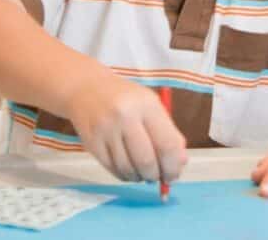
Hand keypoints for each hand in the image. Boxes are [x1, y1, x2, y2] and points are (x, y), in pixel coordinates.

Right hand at [65, 71, 186, 183]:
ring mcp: (106, 131)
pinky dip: (125, 175)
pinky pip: (112, 169)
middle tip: (160, 178)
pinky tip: (130, 170)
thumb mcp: (151, 105)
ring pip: (128, 168)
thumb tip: (181, 163)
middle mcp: (125, 117)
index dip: (173, 165)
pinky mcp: (91, 144)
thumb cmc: (127, 98)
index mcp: (146, 105)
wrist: (87, 89)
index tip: (175, 174)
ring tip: (144, 173)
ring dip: (140, 177)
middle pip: (146, 160)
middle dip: (156, 175)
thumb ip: (169, 132)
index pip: (166, 143)